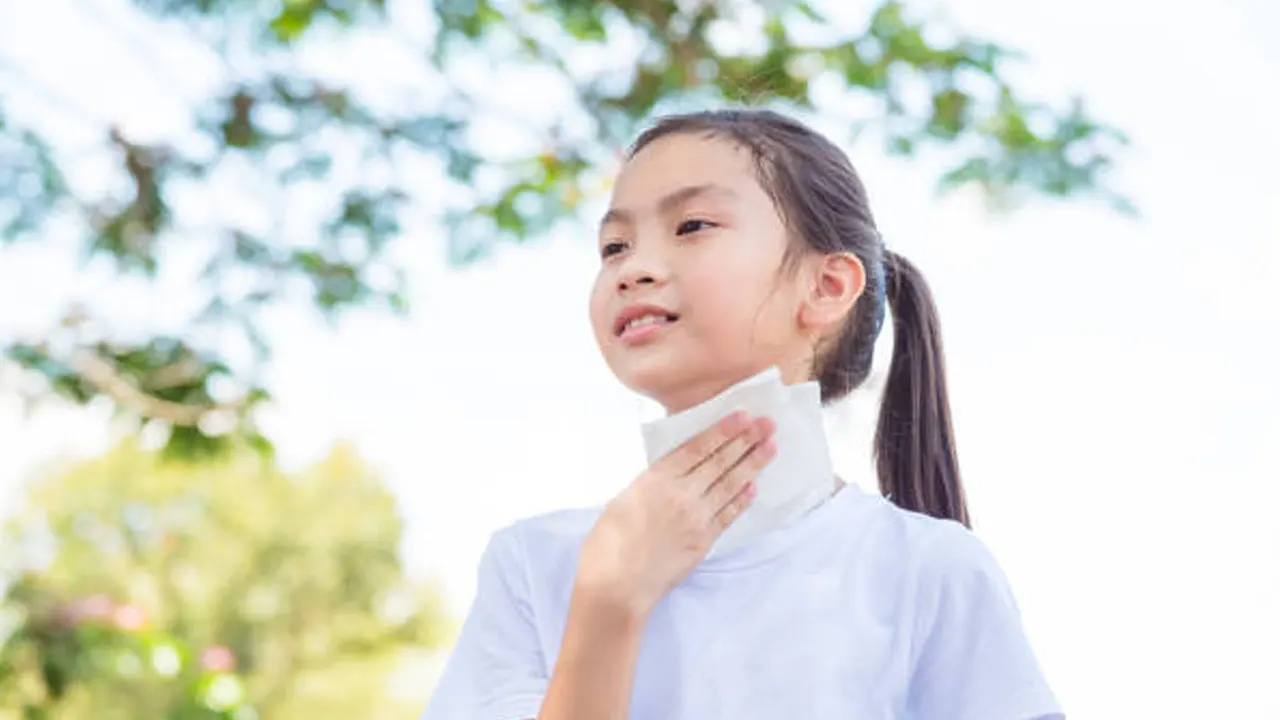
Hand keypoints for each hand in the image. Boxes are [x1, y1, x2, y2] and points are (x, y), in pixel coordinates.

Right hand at [574, 412, 776, 619]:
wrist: (616, 586)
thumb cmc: (608, 543)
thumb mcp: (623, 499)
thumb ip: (651, 484)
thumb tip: (671, 474)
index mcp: (657, 479)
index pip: (698, 448)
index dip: (723, 431)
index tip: (742, 416)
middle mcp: (682, 494)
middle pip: (720, 462)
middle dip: (746, 440)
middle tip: (768, 424)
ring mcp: (696, 519)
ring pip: (730, 485)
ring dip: (752, 464)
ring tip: (770, 447)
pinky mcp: (704, 542)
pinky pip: (729, 515)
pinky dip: (742, 500)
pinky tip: (754, 487)